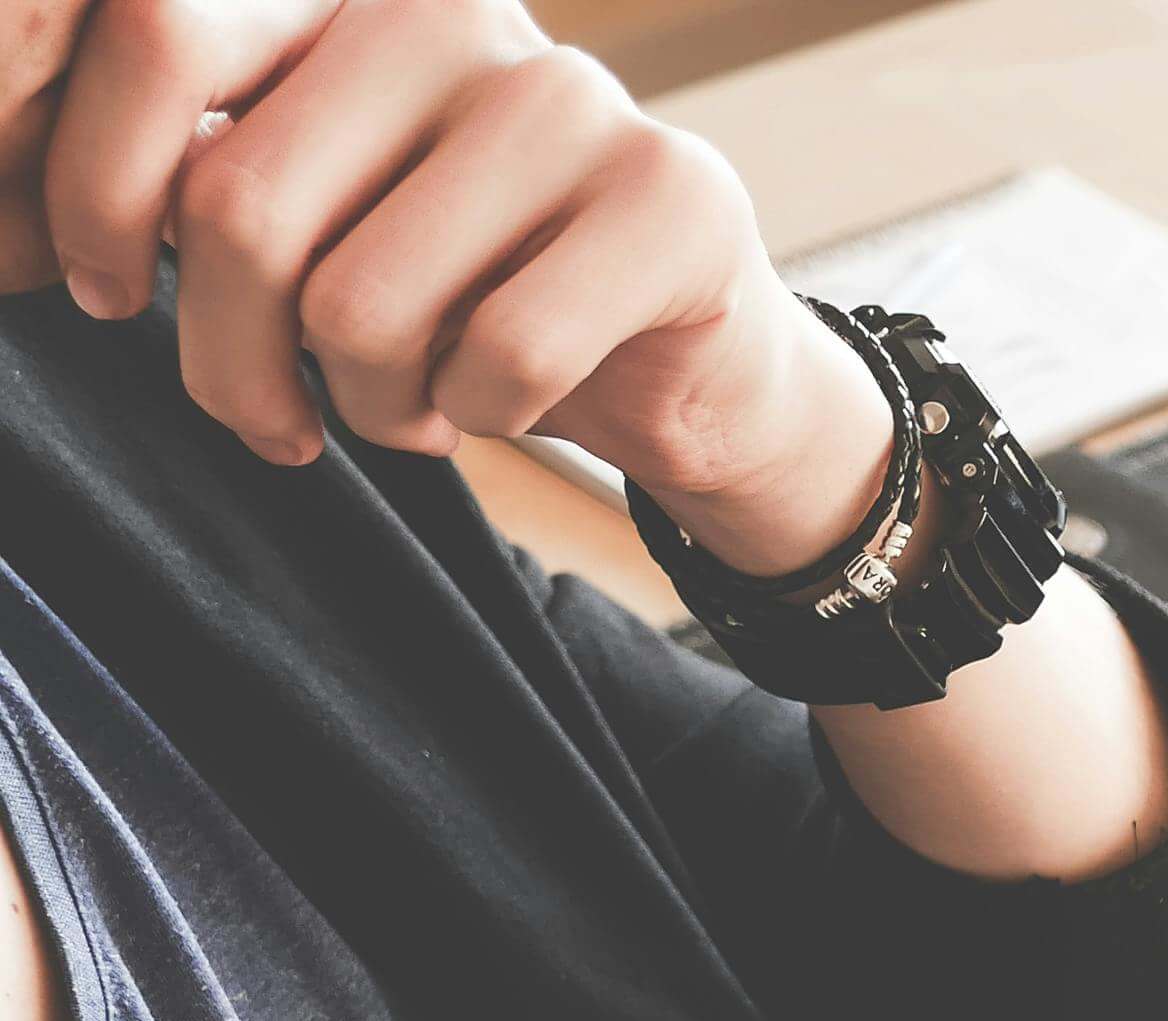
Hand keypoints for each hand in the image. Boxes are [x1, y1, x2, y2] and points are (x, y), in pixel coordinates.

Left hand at [2, 0, 888, 570]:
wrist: (688, 362)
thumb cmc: (466, 291)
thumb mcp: (311, 212)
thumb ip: (204, 175)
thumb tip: (29, 223)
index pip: (159, 38)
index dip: (86, 189)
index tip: (99, 293)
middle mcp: (450, 11)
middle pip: (242, 203)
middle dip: (228, 357)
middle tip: (267, 416)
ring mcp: (571, 97)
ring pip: (364, 301)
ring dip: (364, 403)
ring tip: (403, 406)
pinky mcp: (673, 198)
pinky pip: (500, 354)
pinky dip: (475, 419)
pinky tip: (490, 405)